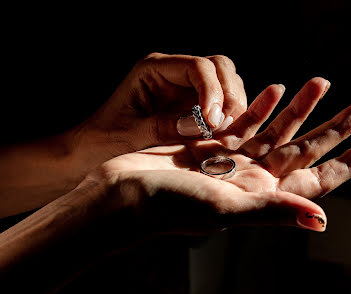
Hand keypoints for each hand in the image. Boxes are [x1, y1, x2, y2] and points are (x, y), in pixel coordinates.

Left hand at [74, 52, 246, 158]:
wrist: (97, 150)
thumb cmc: (105, 139)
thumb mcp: (129, 134)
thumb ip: (164, 127)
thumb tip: (200, 124)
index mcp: (155, 69)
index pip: (197, 67)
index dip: (212, 91)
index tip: (213, 121)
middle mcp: (175, 74)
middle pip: (219, 67)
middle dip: (229, 95)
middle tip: (225, 126)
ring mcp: (188, 89)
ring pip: (227, 83)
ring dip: (233, 107)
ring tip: (225, 134)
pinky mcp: (196, 106)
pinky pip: (223, 104)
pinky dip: (230, 118)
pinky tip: (224, 136)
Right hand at [86, 78, 350, 233]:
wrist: (125, 193)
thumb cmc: (170, 206)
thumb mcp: (225, 209)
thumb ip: (274, 212)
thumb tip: (321, 221)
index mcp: (263, 199)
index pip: (318, 180)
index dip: (350, 163)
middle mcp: (254, 180)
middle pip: (306, 150)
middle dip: (337, 128)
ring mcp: (235, 161)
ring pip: (279, 130)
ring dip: (302, 108)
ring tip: (323, 81)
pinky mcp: (214, 144)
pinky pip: (246, 121)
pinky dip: (261, 104)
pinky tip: (276, 87)